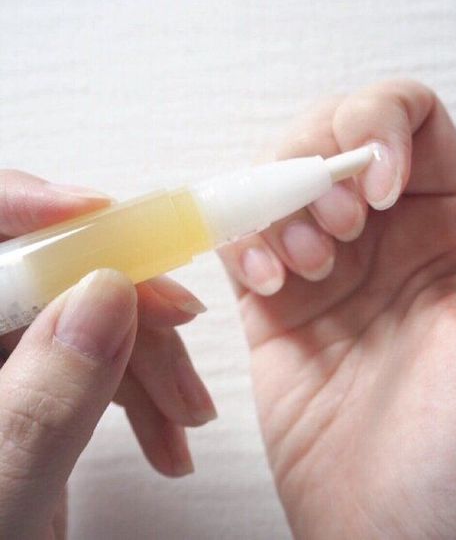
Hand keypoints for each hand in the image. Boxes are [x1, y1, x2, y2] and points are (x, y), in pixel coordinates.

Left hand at [0, 174, 215, 538]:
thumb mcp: (0, 496)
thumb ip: (44, 399)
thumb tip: (109, 291)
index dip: (34, 208)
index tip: (105, 217)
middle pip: (57, 273)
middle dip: (134, 310)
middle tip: (182, 343)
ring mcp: (12, 354)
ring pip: (94, 311)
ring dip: (154, 359)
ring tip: (188, 419)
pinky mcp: (44, 377)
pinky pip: (104, 352)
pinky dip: (146, 388)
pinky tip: (169, 432)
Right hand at [220, 81, 455, 538]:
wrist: (389, 539)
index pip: (410, 117)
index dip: (380, 126)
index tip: (375, 189)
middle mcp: (392, 232)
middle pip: (336, 131)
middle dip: (321, 164)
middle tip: (335, 232)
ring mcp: (330, 262)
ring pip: (284, 174)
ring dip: (281, 203)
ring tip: (302, 267)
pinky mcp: (276, 298)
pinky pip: (243, 231)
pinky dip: (243, 238)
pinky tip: (268, 283)